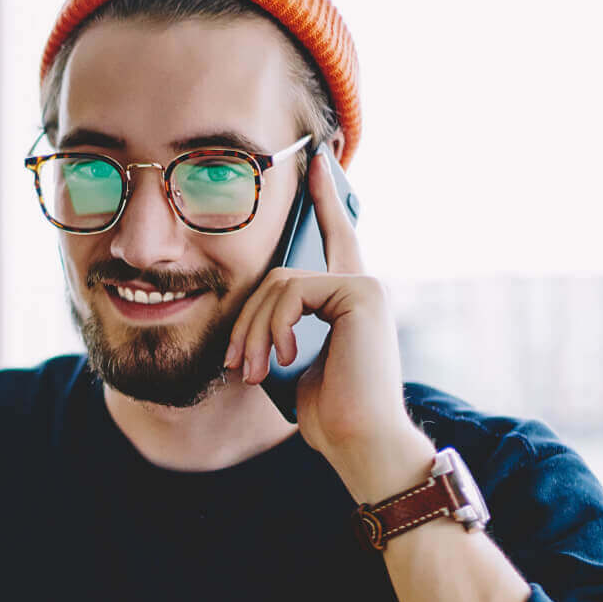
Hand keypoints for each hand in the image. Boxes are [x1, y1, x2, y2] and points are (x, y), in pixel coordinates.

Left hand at [223, 150, 431, 497]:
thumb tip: (254, 314)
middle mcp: (362, 286)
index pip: (333, 239)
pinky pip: (293, 291)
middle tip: (237, 366)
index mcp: (349, 300)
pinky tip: (286, 359)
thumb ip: (283, 326)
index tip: (316, 161)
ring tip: (253, 372)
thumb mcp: (293, 362)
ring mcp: (365, 285)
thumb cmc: (328, 415)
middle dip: (248, 321)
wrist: (360, 440)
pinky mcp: (361, 291)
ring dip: (255, 332)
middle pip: (279, 276)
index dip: (324, 200)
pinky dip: (277, 327)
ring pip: (279, 284)